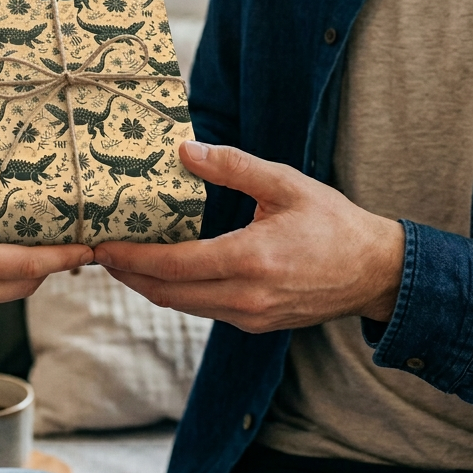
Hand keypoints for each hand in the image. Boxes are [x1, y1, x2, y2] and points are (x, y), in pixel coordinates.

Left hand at [94, 141, 404, 332]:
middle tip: (97, 253)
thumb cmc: (333, 223)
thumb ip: (232, 166)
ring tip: (120, 260)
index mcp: (250, 261)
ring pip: (182, 306)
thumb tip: (184, 149)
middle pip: (166, 293)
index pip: (173, 266)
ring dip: (147, 286)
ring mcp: (250, 316)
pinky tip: (163, 271)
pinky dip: (175, 292)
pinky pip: (202, 309)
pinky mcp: (254, 323)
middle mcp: (245, 297)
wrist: (376, 272)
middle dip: (127, 274)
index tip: (101, 244)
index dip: (131, 256)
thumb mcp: (284, 183)